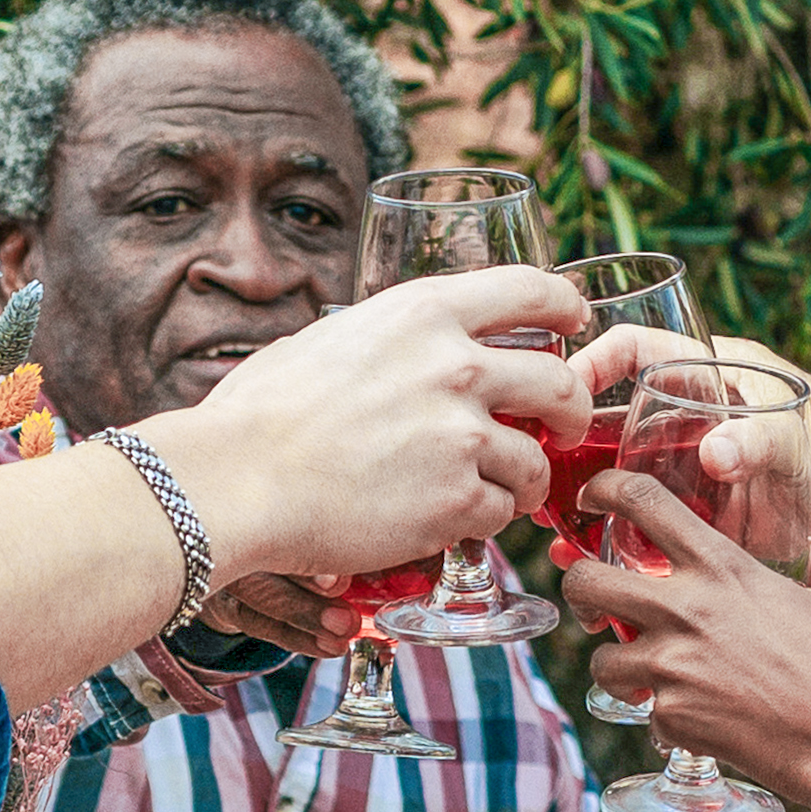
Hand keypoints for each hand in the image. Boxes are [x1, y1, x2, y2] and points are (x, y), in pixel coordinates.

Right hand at [160, 265, 572, 582]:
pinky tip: (449, 522)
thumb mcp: (326, 340)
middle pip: (560, 382)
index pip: (531, 289)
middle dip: (570, 410)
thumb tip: (393, 346)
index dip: (565, 306)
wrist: (235, 480)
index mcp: (423, 313)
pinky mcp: (455, 500)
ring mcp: (461, 435)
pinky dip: (481, 521)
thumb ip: (382, 341)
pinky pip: (499, 513)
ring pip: (533, 461)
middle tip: (558, 427)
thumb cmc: (257, 414)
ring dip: (521, 480)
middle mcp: (454, 366)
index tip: (575, 323)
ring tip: (492, 493)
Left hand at [555, 496, 810, 800]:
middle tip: (597, 605)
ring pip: (602, 661)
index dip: (604, 490)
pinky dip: (666, 719)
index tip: (592, 500)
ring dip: (619, 667)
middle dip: (579, 588)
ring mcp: (673, 670)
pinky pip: (647, 715)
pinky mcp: (674, 721)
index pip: (639, 500)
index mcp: (722, 567)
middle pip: (584, 581)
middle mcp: (685, 611)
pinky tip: (701, 721)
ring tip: (649, 677)